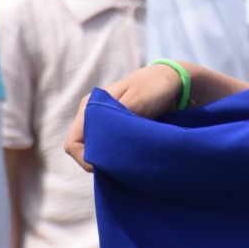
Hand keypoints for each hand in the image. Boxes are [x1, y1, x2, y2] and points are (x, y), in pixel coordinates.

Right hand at [65, 62, 189, 172]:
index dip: (86, 159)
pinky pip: (108, 150)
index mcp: (90, 106)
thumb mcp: (137, 101)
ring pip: (95, 152)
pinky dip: (118, 157)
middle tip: (124, 165)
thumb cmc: (156, 87)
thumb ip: (117, 121)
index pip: (73, 143)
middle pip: (83, 150)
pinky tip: (133, 157)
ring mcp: (103, 123)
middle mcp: (92, 116)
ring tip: (131, 159)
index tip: (110, 165)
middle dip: (100, 161)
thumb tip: (102, 148)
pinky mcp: (115, 131)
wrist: (175, 82)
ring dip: (110, 160)